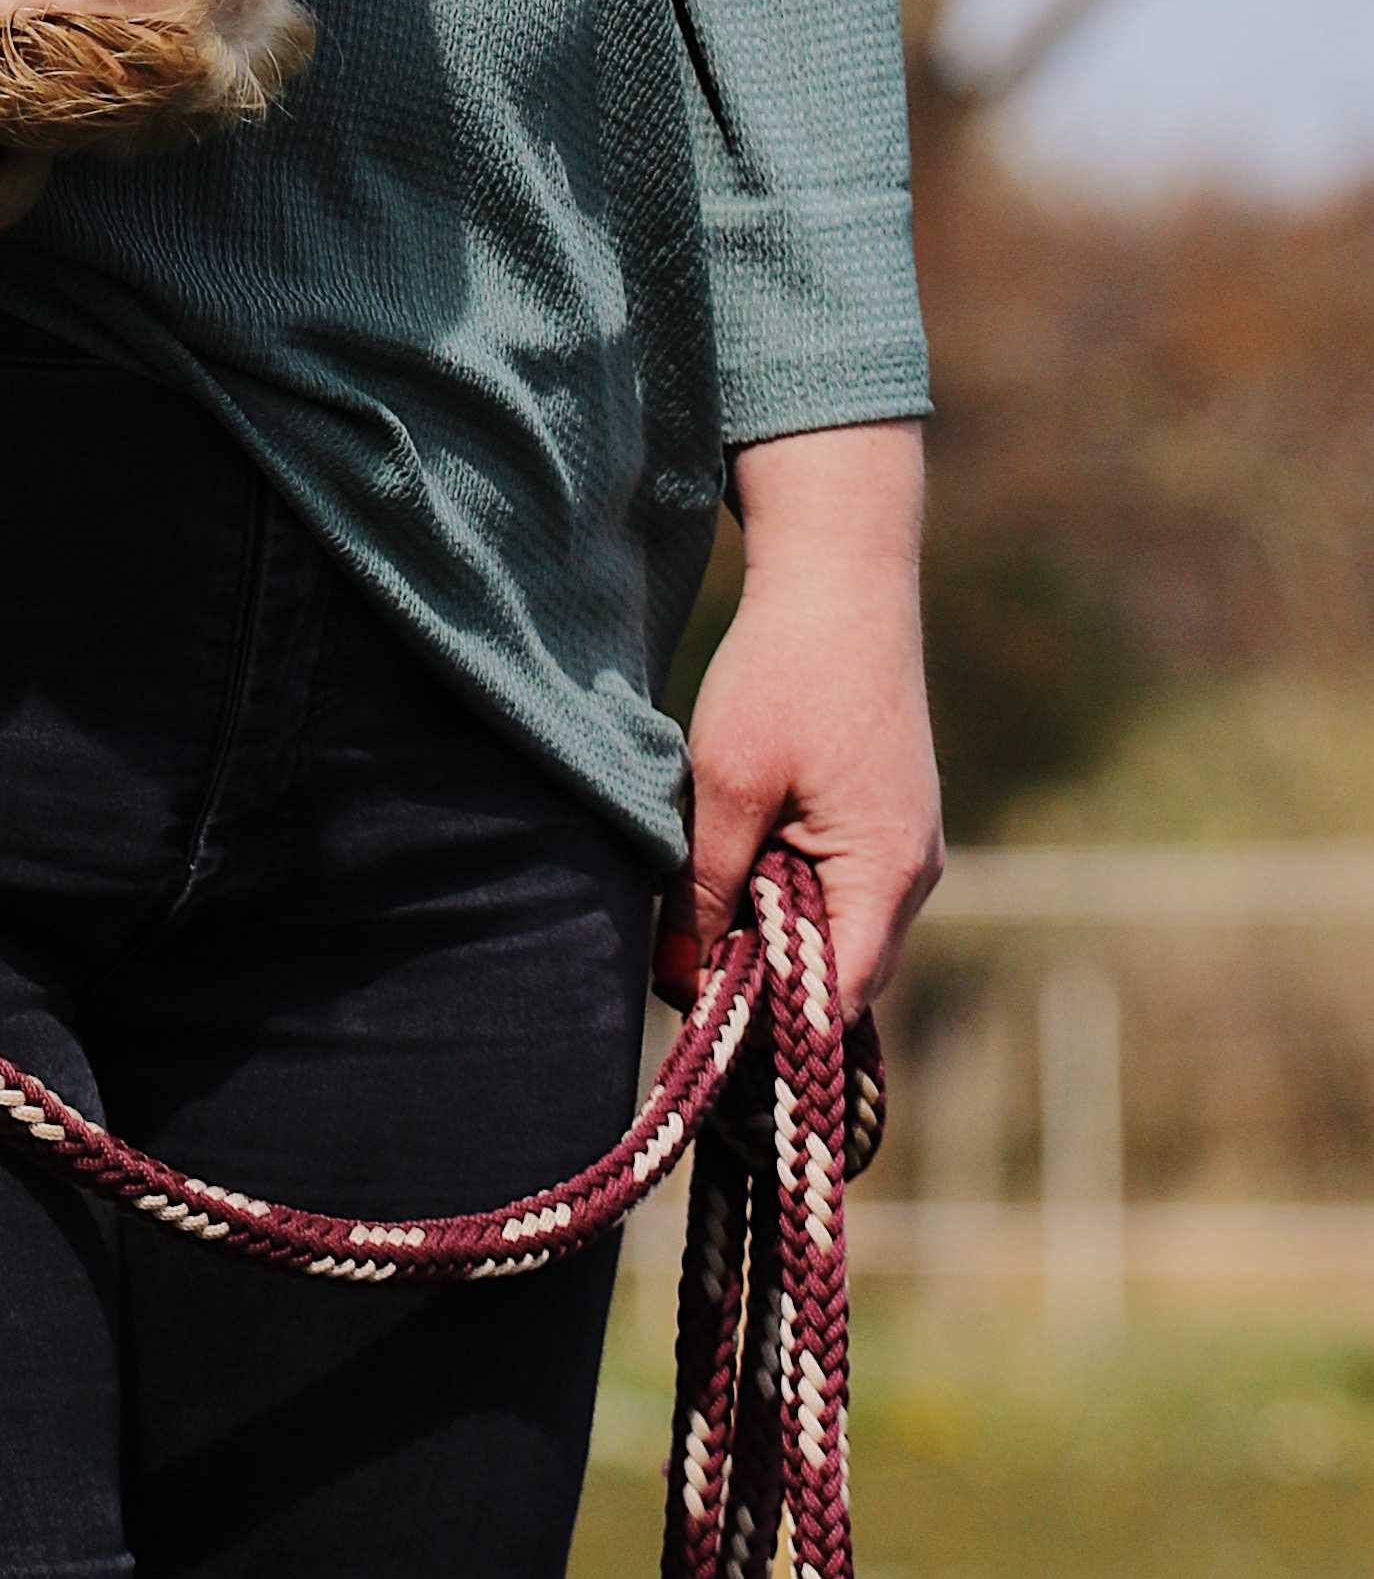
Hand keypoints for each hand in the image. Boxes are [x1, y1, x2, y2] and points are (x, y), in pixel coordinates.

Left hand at [662, 423, 942, 1016]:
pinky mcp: (889, 811)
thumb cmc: (784, 674)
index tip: (699, 1019)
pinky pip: (844, 882)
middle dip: (770, 979)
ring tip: (708, 908)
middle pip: (842, 971)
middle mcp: (914, 873)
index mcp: (886, 878)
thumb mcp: (728, 783)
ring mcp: (908, 841)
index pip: (835, 1000)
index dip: (769, 1021)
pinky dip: (794, 886)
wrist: (839, 574)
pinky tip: (742, 858)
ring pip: (839, 925)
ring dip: (779, 927)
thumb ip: (707, 888)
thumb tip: (680, 980)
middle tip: (687, 965)